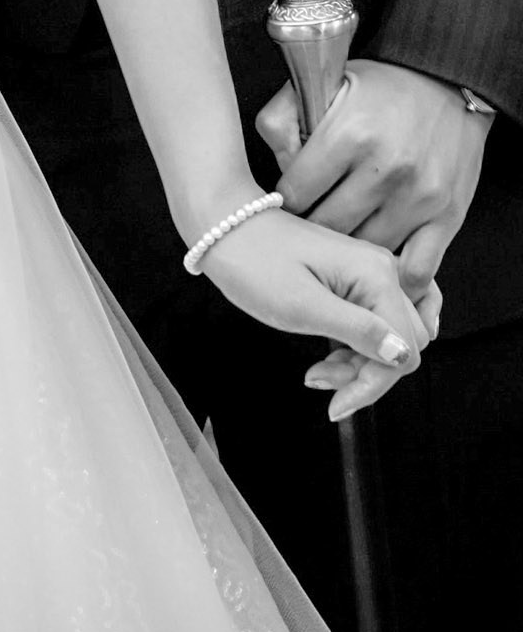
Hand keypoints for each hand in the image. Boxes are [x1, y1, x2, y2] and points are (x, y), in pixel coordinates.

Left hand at [201, 204, 429, 420]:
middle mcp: (382, 270)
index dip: (374, 382)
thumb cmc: (255, 264)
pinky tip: (330, 355)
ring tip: (319, 371)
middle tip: (322, 379)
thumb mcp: (302, 306)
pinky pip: (376, 322)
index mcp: (376, 275)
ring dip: (363, 363)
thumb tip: (402, 355)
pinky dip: (359, 346)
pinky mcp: (355, 278)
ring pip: (392, 335)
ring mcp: (369, 272)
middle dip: (368, 372)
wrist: (226, 228)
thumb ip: (357, 331)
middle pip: (404, 342)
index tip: (338, 404)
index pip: (404, 348)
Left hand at [256, 59, 491, 299]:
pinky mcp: (448, 216)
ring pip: (364, 249)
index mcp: (348, 134)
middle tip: (314, 219)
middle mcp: (384, 168)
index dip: (287, 198)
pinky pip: (417, 269)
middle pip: (327, 227)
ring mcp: (419, 196)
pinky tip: (381, 264)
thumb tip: (279, 171)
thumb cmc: (378, 87)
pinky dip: (396, 277)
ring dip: (350, 247)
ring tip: (344, 234)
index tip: (293, 197)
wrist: (446, 80)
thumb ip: (281, 122)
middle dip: (314, 226)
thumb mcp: (321, 86)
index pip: (294, 194)